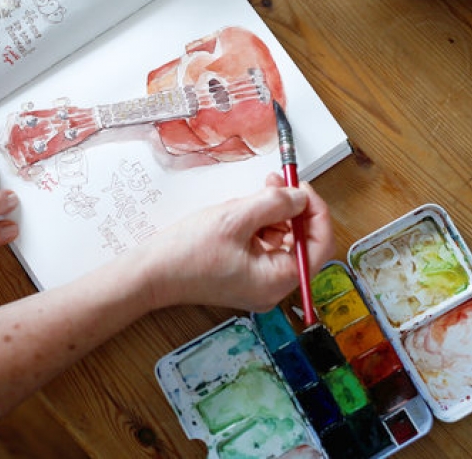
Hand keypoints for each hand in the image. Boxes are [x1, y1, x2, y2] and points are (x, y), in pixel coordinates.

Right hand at [137, 173, 335, 311]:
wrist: (151, 273)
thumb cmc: (188, 253)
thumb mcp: (235, 218)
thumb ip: (275, 204)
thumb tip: (301, 196)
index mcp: (278, 280)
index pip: (319, 246)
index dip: (316, 212)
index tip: (302, 187)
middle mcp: (274, 287)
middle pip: (302, 243)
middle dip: (293, 210)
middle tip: (278, 183)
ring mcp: (259, 283)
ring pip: (283, 241)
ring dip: (274, 214)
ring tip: (253, 196)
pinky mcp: (245, 276)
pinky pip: (264, 246)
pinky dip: (259, 225)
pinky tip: (242, 211)